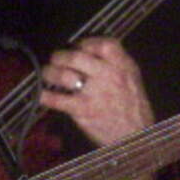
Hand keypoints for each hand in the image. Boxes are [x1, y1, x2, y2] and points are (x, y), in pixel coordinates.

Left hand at [41, 37, 156, 179]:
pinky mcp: (84, 110)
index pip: (104, 44)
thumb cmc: (132, 107)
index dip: (86, 43)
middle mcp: (109, 77)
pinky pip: (58, 99)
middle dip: (60, 56)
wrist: (137, 137)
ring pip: (64, 75)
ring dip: (49, 73)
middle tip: (55, 59)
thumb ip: (115, 62)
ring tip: (47, 74)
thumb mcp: (132, 78)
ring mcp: (95, 94)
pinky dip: (45, 96)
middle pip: (77, 57)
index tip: (78, 46)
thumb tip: (90, 49)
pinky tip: (42, 95)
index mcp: (123, 66)